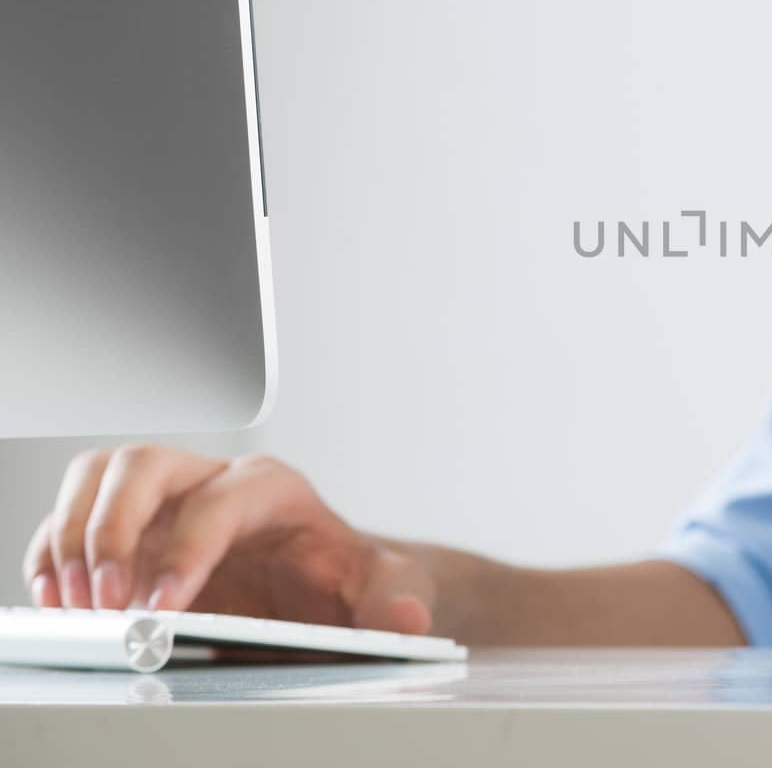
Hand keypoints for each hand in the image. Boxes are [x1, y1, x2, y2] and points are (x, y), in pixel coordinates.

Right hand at [21, 446, 433, 633]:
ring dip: (72, 535)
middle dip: (113, 528)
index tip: (161, 609)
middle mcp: (213, 483)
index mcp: (273, 489)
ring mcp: (167, 504)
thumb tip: (406, 617)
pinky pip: (73, 517)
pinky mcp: (133, 532)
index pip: (218, 500)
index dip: (185, 550)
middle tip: (106, 602)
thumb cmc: (348, 578)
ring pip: (98, 477)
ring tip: (74, 603)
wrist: (331, 583)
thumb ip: (396, 599)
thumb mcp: (385, 587)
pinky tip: (58, 598)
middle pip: (142, 465)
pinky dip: (53, 552)